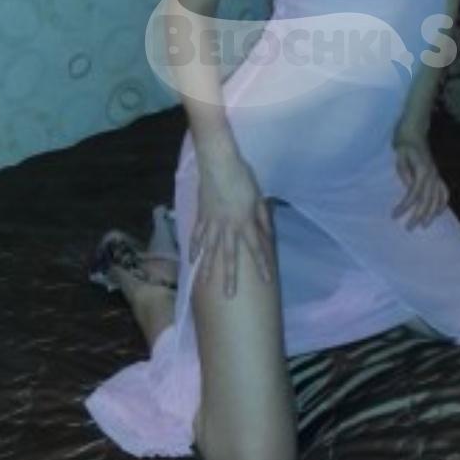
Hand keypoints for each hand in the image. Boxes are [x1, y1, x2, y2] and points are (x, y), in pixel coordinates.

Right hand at [190, 151, 275, 298]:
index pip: (256, 248)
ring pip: (209, 250)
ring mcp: (212, 223)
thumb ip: (262, 218)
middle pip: (229, 256)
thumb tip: (267, 234)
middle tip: (229, 295)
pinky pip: (197, 235)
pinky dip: (194, 247)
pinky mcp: (201, 216)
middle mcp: (228, 227)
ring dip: (206, 267)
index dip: (262, 265)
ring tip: (203, 283)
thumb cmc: (242, 178)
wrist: (219, 164)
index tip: (266, 281)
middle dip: (230, 277)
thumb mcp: (258, 198)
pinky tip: (192, 259)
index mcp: (244, 222)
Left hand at [392, 128, 449, 228]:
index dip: (405, 205)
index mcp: (423, 170)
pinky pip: (444, 191)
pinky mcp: (437, 175)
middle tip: (409, 227)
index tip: (395, 215)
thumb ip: (404, 170)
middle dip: (418, 215)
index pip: (414, 193)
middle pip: (427, 200)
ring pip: (437, 198)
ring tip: (423, 225)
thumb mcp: (400, 154)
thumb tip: (409, 185)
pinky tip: (439, 213)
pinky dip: (443, 203)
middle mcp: (432, 174)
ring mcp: (436, 175)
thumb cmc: (404, 142)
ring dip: (431, 213)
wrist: (415, 130)